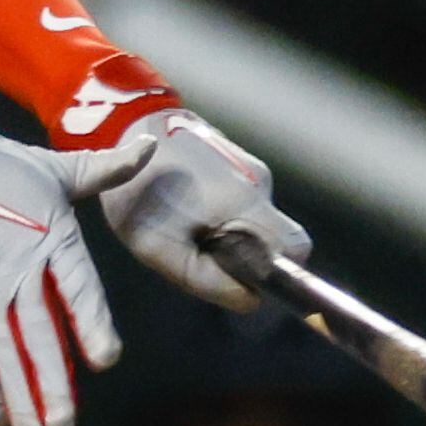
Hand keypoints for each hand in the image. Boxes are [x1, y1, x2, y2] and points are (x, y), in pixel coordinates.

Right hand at [0, 121, 135, 425]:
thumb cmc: (0, 166)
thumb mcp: (56, 167)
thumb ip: (105, 169)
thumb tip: (147, 149)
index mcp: (50, 238)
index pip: (76, 288)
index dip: (90, 323)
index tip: (105, 360)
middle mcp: (15, 269)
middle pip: (37, 336)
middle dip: (51, 388)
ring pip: (3, 354)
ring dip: (18, 402)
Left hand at [97, 112, 306, 311]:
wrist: (129, 125)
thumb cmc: (139, 192)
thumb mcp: (161, 249)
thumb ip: (207, 280)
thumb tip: (251, 300)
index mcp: (245, 206)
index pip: (296, 249)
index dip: (280, 272)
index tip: (246, 277)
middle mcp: (258, 185)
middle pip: (275, 238)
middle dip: (248, 256)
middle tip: (203, 253)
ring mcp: (249, 169)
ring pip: (255, 220)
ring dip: (229, 234)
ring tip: (185, 224)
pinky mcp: (237, 162)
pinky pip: (242, 202)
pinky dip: (222, 214)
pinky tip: (187, 206)